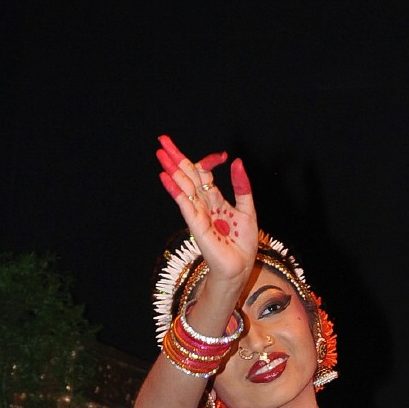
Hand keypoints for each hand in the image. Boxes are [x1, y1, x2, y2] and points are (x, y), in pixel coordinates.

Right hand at [155, 133, 257, 289]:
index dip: (210, 161)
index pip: (205, 174)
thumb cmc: (242, 244)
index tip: (223, 156)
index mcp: (215, 200)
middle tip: (162, 139)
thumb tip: (236, 162)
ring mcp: (198, 214)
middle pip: (187, 176)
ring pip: (183, 186)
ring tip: (160, 152)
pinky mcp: (196, 225)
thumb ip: (241, 187)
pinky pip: (184, 204)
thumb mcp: (248, 210)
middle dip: (176, 157)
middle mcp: (204, 204)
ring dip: (171, 168)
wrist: (239, 268)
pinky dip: (175, 189)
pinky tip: (166, 176)